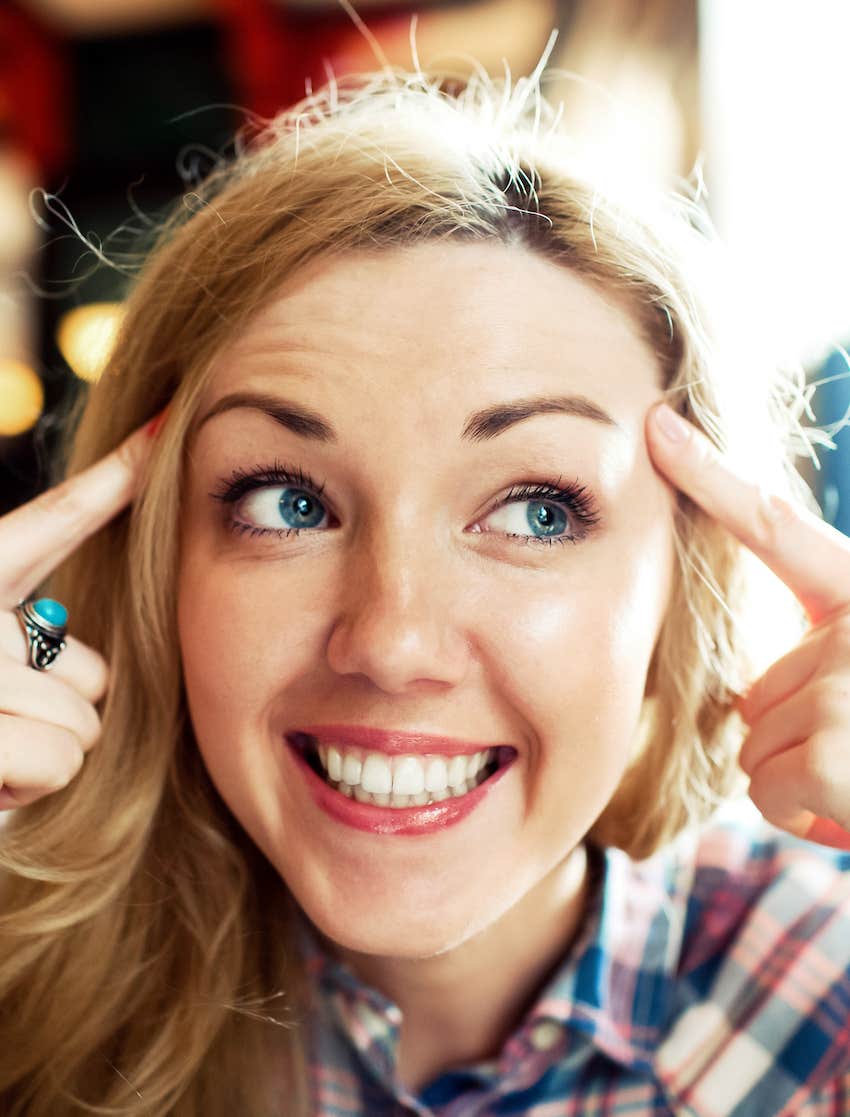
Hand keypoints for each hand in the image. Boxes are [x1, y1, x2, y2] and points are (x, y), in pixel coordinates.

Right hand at [0, 418, 155, 809]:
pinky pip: (57, 763)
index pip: (52, 521)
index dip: (114, 475)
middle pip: (94, 673)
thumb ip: (32, 639)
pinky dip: (22, 791)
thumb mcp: (0, 658)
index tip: (165, 426)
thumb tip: (91, 639)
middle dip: (54, 717)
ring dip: (39, 759)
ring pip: (82, 726)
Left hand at [646, 402, 849, 850]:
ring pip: (756, 743)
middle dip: (800, 739)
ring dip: (804, 783)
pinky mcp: (833, 746)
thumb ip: (825, 665)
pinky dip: (801, 818)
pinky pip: (764, 789)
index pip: (775, 524)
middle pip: (757, 689)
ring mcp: (848, 681)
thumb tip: (748, 706)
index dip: (708, 472)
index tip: (658, 424)